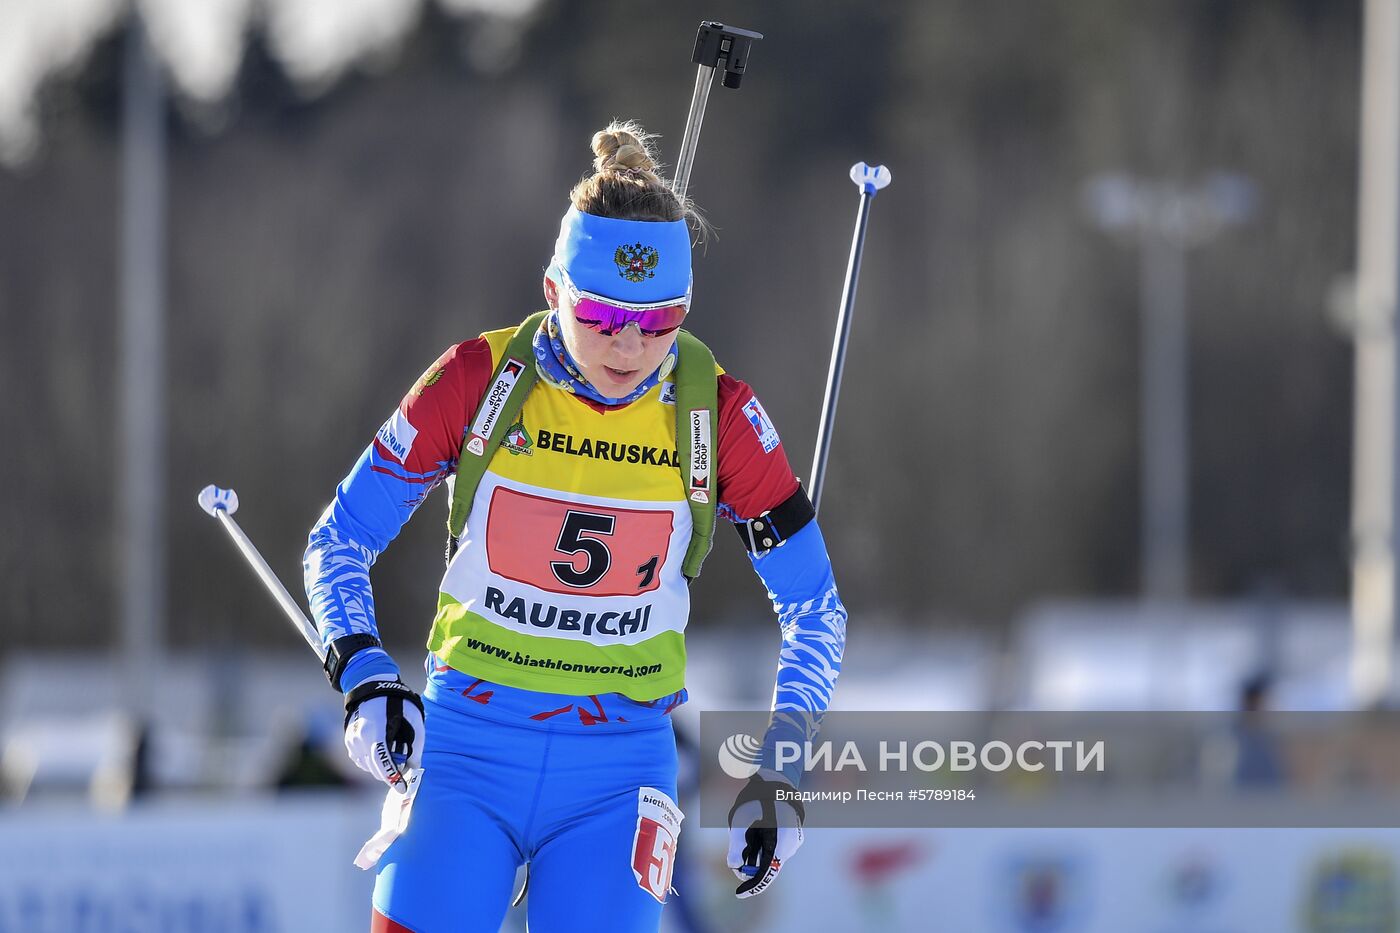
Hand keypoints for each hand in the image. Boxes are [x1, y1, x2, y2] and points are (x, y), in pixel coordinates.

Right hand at [343, 678, 424, 793]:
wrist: (372, 687)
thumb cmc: (397, 702)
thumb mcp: (413, 720)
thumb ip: (414, 746)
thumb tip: (412, 767)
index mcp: (375, 732)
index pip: (383, 764)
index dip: (393, 778)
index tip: (403, 788)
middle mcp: (359, 739)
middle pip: (375, 769)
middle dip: (390, 774)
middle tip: (403, 769)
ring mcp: (351, 741)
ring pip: (367, 767)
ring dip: (381, 768)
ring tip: (394, 754)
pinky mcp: (349, 741)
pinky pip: (361, 760)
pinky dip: (372, 761)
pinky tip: (381, 751)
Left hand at [726, 773, 804, 897]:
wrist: (776, 778)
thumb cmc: (757, 797)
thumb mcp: (741, 820)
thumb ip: (736, 845)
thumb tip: (733, 866)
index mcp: (781, 840)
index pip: (768, 872)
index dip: (753, 886)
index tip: (739, 894)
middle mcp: (791, 844)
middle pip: (769, 866)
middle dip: (750, 867)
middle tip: (735, 860)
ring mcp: (794, 840)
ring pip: (771, 857)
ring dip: (756, 854)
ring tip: (746, 834)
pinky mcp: (792, 836)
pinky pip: (775, 848)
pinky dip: (762, 846)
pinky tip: (755, 831)